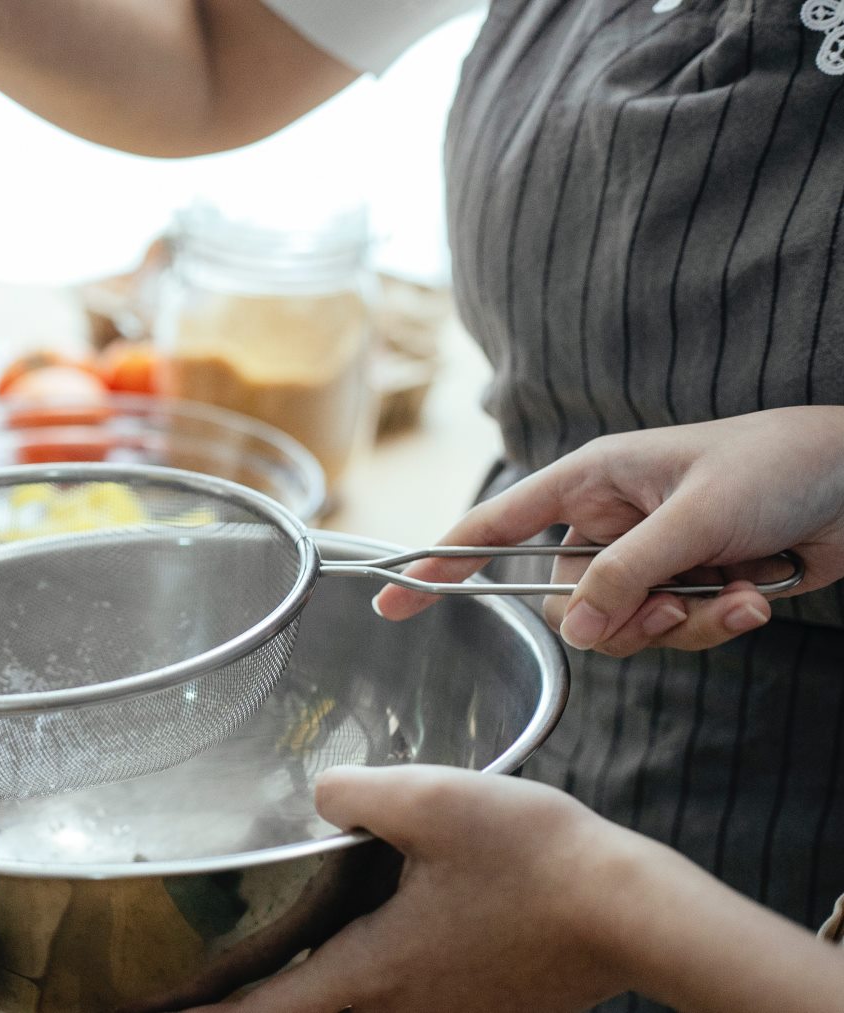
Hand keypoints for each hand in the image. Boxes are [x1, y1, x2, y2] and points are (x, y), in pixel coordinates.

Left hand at [184, 766, 650, 1012]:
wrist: (636, 912)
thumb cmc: (536, 859)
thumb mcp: (429, 801)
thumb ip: (351, 796)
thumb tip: (318, 796)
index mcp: (370, 971)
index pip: (262, 1010)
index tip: (153, 1010)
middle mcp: (401, 1008)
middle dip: (251, 1003)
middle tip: (200, 986)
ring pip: (356, 1010)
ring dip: (309, 990)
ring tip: (273, 964)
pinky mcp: (483, 1007)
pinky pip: (404, 1000)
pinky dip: (364, 982)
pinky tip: (365, 941)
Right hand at [374, 406, 843, 655]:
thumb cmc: (776, 466)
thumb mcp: (693, 517)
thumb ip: (626, 574)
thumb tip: (575, 632)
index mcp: (589, 482)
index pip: (492, 528)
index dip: (439, 562)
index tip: (392, 597)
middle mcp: (607, 524)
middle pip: (565, 604)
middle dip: (622, 618)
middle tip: (674, 602)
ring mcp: (647, 560)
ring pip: (622, 629)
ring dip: (683, 623)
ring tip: (733, 593)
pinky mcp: (688, 588)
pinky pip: (673, 634)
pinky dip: (717, 624)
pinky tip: (759, 595)